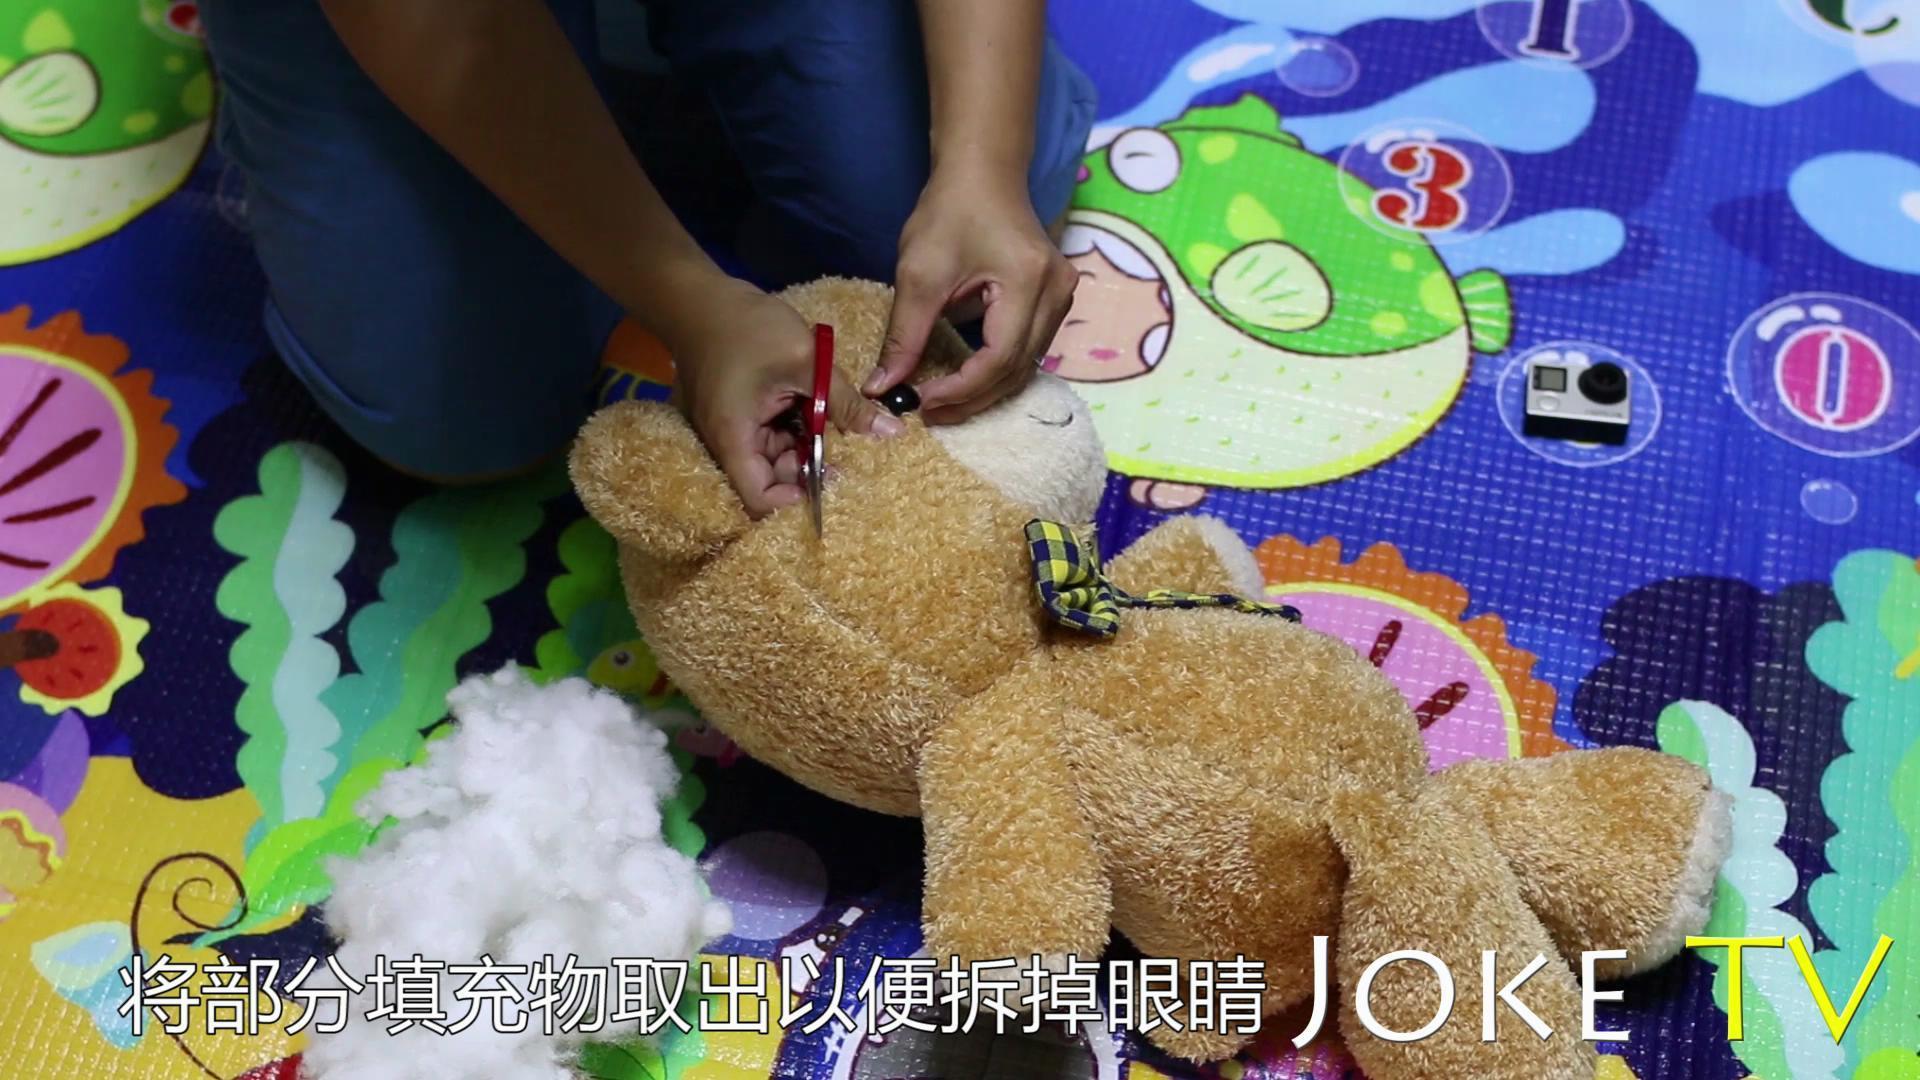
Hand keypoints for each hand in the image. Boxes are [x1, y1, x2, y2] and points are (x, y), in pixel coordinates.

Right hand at [664, 277, 900, 516]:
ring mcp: (726, 429)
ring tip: (827, 420)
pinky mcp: (732, 414)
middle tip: (841, 446)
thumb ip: (847, 404)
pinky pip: (764, 435)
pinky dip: (789, 428)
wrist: (695, 295)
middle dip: (805, 468)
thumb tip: (892, 432)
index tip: (830, 479)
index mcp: (734, 438)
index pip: (760, 500)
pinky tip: (810, 407)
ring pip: (770, 456)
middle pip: (767, 480)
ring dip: (801, 445)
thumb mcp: (807, 362)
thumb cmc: (747, 326)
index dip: (796, 501)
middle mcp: (724, 443)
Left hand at [868, 169, 1077, 423]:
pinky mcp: (1056, 298)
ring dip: (986, 388)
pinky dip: (998, 369)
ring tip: (944, 401)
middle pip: (1018, 369)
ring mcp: (1063, 296)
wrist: (982, 172)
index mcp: (1029, 282)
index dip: (961, 389)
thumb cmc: (950, 211)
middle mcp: (1057, 292)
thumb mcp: (919, 273)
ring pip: (1027, 365)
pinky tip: (966, 377)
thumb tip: (882, 388)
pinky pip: (1030, 349)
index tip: (922, 403)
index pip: (999, 358)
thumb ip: (904, 336)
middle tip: (930, 414)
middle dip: (972, 398)